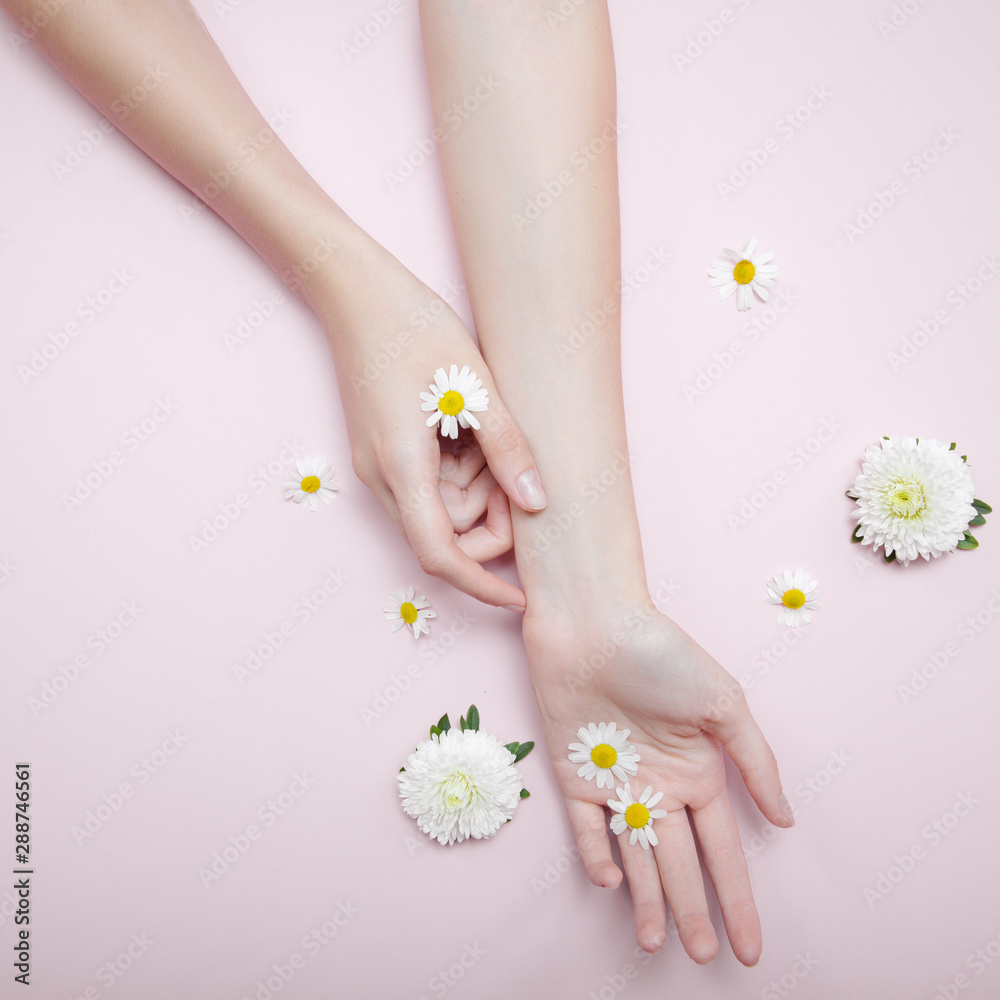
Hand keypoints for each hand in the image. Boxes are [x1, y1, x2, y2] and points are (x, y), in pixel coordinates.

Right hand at [315, 240, 546, 608]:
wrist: (355, 292)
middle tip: (512, 464)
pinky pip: (428, 484)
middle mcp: (382, 478)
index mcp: (401, 468)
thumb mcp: (475, 386)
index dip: (481, 585)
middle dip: (488, 515)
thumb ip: (508, 448)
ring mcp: (378, 467)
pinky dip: (457, 470)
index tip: (521, 598)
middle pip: (445, 534)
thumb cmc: (414, 329)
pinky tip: (468, 428)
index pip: (441, 555)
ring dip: (475, 488)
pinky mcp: (383, 453)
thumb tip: (538, 503)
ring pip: (439, 510)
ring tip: (487, 430)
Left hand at [523, 602, 791, 964]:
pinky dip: (596, 854)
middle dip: (693, 911)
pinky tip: (611, 884)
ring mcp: (615, 782)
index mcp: (698, 771)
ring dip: (646, 899)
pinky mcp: (574, 774)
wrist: (594, 621)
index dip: (736, 899)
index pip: (722, 849)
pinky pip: (584, 827)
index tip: (750, 947)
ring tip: (658, 945)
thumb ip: (755, 762)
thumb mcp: (723, 703)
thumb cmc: (662, 652)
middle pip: (679, 862)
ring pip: (634, 855)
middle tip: (700, 958)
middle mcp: (658, 784)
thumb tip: (786, 820)